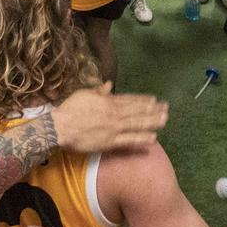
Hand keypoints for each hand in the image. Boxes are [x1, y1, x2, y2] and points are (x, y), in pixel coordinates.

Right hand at [52, 84, 167, 150]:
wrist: (60, 127)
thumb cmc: (70, 110)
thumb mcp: (84, 94)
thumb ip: (99, 91)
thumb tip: (109, 85)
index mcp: (108, 102)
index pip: (130, 100)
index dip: (144, 100)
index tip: (155, 100)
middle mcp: (114, 114)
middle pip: (138, 111)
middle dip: (153, 110)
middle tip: (166, 109)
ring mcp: (113, 128)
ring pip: (137, 124)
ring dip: (152, 121)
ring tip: (164, 120)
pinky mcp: (110, 142)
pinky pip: (129, 140)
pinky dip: (141, 138)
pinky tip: (153, 138)